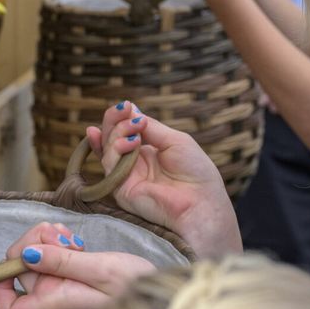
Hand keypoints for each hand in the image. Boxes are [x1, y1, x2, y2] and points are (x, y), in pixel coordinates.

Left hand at [0, 221, 156, 308]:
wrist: (158, 287)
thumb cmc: (135, 286)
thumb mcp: (101, 269)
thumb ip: (63, 262)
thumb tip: (26, 255)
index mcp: (56, 303)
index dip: (0, 290)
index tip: (13, 263)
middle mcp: (54, 298)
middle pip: (19, 273)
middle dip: (32, 243)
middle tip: (58, 234)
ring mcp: (61, 286)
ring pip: (34, 259)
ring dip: (46, 240)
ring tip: (70, 237)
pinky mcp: (71, 275)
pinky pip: (52, 256)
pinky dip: (58, 242)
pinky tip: (74, 240)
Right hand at [91, 102, 241, 257]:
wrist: (201, 203)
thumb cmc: (195, 173)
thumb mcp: (174, 140)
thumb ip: (150, 127)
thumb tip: (131, 109)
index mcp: (148, 152)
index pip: (126, 131)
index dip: (122, 117)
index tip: (127, 105)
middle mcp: (134, 164)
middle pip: (111, 138)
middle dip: (113, 120)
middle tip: (123, 109)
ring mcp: (126, 177)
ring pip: (108, 149)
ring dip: (118, 133)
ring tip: (136, 130)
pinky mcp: (120, 190)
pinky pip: (109, 166)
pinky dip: (116, 149)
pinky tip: (131, 141)